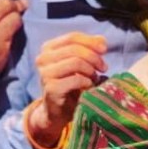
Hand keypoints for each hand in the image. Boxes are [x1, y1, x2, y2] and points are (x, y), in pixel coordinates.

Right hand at [28, 32, 107, 146]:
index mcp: (48, 48)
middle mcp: (43, 59)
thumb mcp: (79, 63)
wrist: (57, 111)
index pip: (72, 37)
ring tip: (94, 78)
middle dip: (94, 57)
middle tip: (103, 67)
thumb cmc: (70, 84)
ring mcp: (45, 74)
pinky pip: (76, 80)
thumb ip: (88, 49)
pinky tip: (88, 87)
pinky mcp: (51, 89)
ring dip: (91, 70)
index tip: (104, 49)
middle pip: (75, 49)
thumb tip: (102, 40)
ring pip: (76, 62)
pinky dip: (87, 83)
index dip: (91, 41)